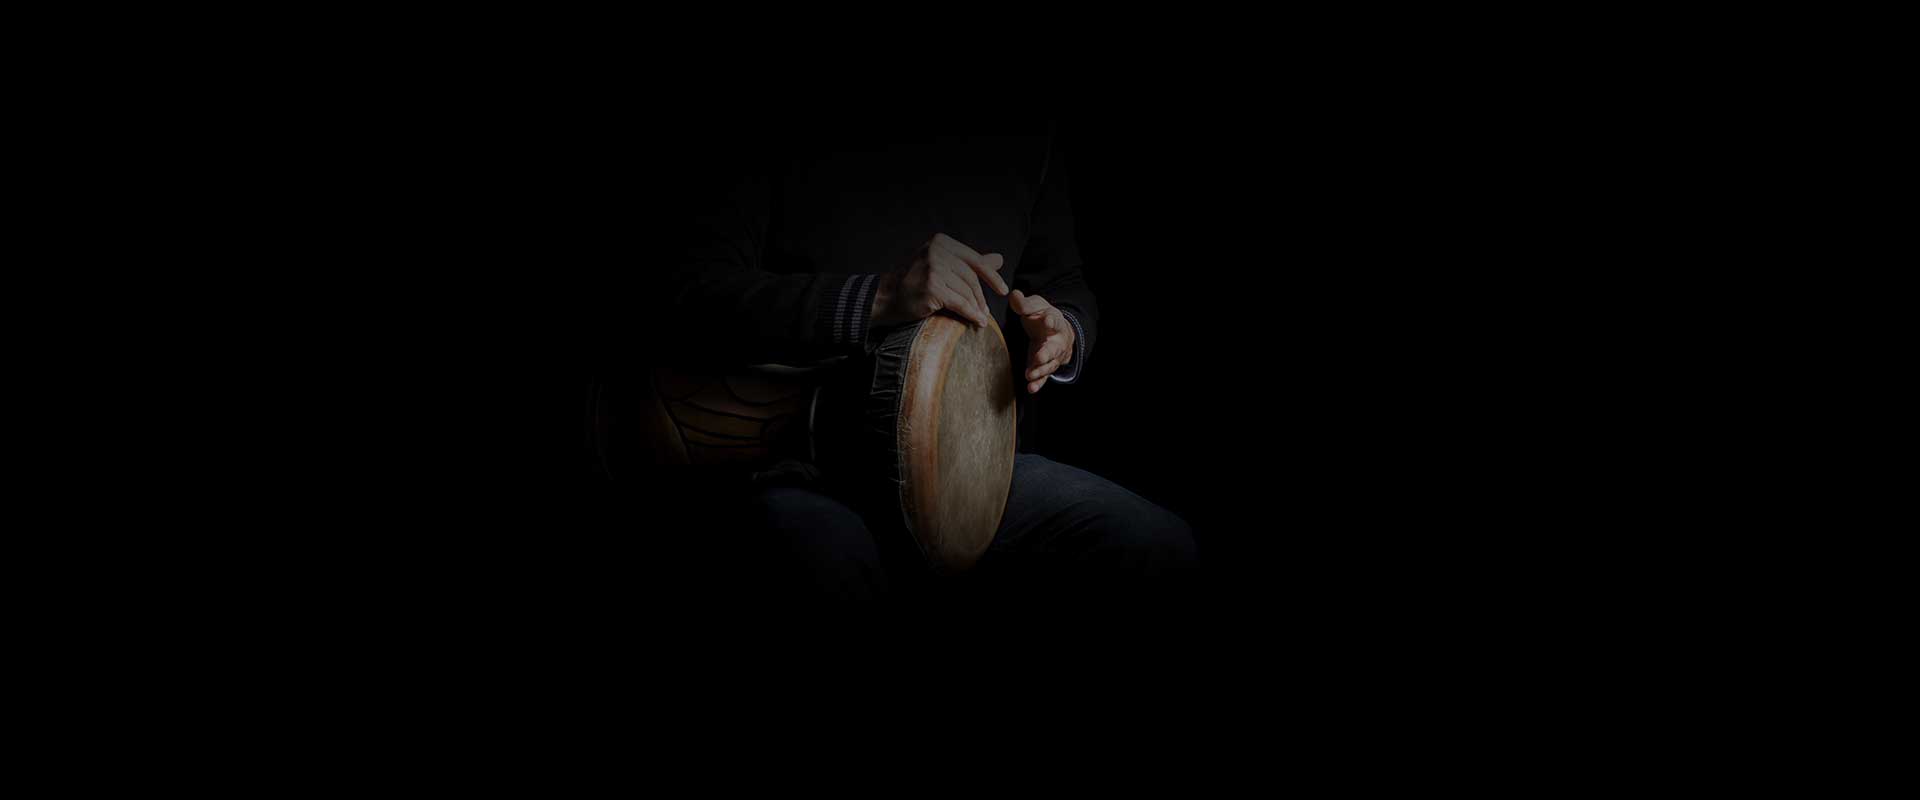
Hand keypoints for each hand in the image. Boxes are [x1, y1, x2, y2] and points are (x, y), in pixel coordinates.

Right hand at [871, 233, 1009, 328]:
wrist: (886, 298)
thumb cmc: (914, 282)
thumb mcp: (941, 265)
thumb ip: (969, 263)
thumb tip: (999, 259)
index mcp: (941, 242)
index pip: (974, 260)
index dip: (991, 277)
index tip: (1002, 290)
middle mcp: (937, 251)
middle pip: (970, 277)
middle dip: (981, 296)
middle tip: (987, 310)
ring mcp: (933, 268)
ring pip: (966, 291)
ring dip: (977, 307)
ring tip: (981, 317)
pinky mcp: (932, 287)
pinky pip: (960, 303)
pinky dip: (971, 314)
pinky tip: (978, 322)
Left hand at [1009, 290, 1073, 393]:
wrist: (1053, 329)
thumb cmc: (1042, 315)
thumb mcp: (1034, 305)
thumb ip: (1023, 303)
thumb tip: (1013, 294)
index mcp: (1054, 321)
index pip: (1055, 320)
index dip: (1051, 320)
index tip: (1047, 320)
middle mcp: (1056, 340)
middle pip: (1055, 348)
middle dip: (1047, 353)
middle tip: (1040, 357)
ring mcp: (1052, 356)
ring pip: (1049, 365)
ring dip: (1040, 371)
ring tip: (1030, 375)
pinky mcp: (1045, 366)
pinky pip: (1044, 376)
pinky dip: (1039, 383)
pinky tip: (1031, 388)